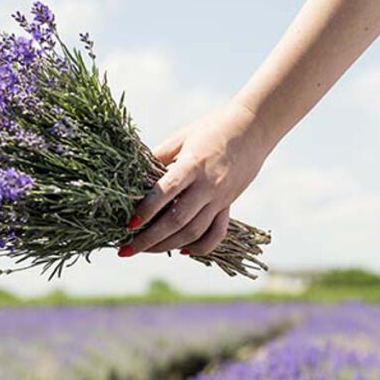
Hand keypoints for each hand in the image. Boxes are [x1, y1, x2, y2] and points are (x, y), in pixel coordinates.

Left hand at [119, 100, 272, 256]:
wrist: (253, 128)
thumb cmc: (212, 128)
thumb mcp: (181, 137)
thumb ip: (158, 156)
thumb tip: (133, 175)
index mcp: (193, 165)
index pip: (166, 192)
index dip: (146, 210)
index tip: (128, 224)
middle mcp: (208, 186)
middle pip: (177, 220)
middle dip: (149, 239)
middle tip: (126, 249)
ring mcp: (220, 198)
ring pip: (194, 232)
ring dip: (167, 246)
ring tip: (145, 251)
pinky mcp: (229, 205)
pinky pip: (216, 233)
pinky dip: (200, 247)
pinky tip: (182, 251)